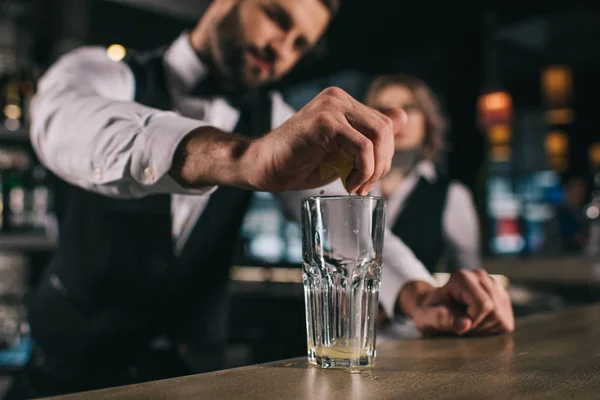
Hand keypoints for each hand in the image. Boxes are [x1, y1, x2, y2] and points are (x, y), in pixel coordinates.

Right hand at [245, 87, 406, 194]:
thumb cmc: (298, 162)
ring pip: (379, 136)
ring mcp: (330, 107)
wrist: (262, 167)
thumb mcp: (341, 151)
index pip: (384, 125)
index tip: (367, 181)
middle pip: (386, 129)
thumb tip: (404, 116)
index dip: (384, 157)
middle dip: (383, 165)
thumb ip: (370, 135)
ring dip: (374, 169)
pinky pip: (362, 146)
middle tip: (364, 187)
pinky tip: (348, 183)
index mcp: (342, 102)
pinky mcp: (323, 122)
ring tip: (356, 186)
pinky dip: (363, 170)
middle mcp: (338, 98)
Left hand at [398, 270, 513, 336]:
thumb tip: (465, 324)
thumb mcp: (426, 318)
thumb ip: (441, 319)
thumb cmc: (429, 313)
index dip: (472, 321)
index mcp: (462, 277)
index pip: (484, 305)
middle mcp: (481, 276)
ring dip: (485, 328)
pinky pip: (506, 322)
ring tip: (468, 322)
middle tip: (462, 324)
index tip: (456, 322)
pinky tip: (478, 322)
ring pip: (502, 317)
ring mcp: (495, 285)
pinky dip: (492, 328)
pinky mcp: (503, 297)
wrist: (436, 308)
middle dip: (478, 326)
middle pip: (495, 312)